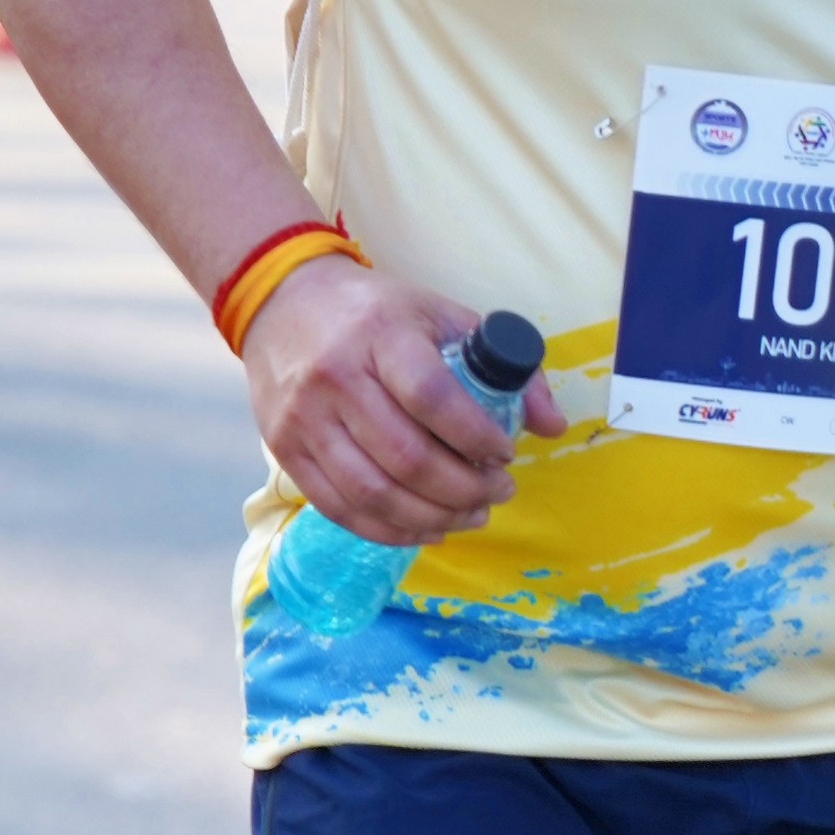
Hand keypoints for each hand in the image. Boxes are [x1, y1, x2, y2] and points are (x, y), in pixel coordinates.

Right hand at [240, 259, 566, 543]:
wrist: (283, 303)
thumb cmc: (375, 313)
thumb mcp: (441, 316)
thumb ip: (504, 366)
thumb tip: (551, 426)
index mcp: (382, 335)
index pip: (433, 398)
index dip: (477, 437)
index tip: (505, 454)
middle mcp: (337, 377)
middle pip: (407, 458)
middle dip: (464, 490)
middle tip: (498, 493)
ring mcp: (305, 418)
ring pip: (373, 493)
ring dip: (432, 518)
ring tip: (470, 516)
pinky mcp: (285, 449)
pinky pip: (339, 508)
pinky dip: (388, 530)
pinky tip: (425, 528)